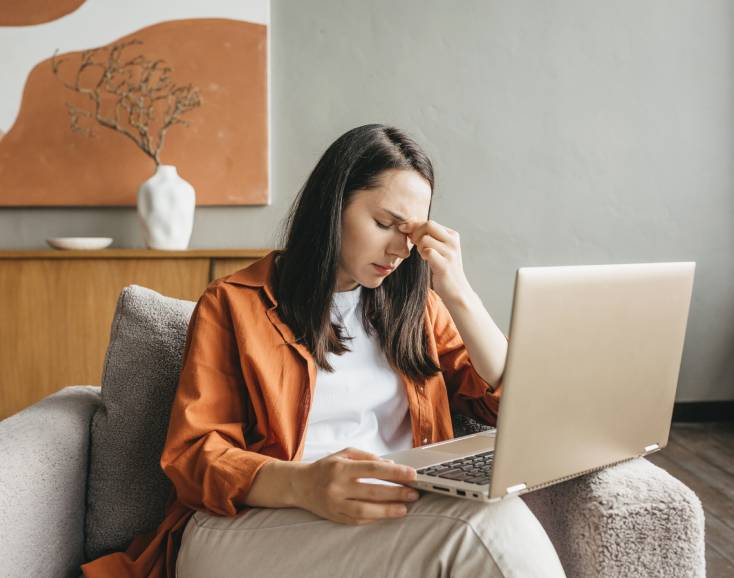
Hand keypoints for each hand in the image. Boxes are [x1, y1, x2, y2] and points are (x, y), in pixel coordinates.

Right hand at [295, 447, 419, 524]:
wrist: (299, 485)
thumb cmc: (326, 467)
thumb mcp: (344, 454)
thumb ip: (367, 457)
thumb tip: (391, 465)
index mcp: (341, 468)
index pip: (373, 469)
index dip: (395, 473)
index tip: (412, 474)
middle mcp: (338, 486)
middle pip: (372, 491)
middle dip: (396, 493)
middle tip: (413, 493)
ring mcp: (336, 504)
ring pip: (365, 510)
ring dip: (387, 510)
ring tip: (403, 508)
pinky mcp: (335, 517)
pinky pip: (357, 520)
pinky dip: (374, 518)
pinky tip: (386, 515)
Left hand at [398, 220, 471, 302]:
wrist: (456, 290)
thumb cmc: (443, 268)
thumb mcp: (438, 248)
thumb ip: (428, 236)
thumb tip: (409, 224)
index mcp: (452, 235)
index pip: (429, 222)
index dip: (414, 224)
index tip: (404, 229)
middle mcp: (453, 242)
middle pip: (428, 225)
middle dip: (414, 232)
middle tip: (412, 242)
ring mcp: (450, 253)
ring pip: (425, 239)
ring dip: (419, 247)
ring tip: (423, 254)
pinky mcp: (445, 265)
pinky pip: (428, 252)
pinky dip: (423, 255)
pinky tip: (426, 260)